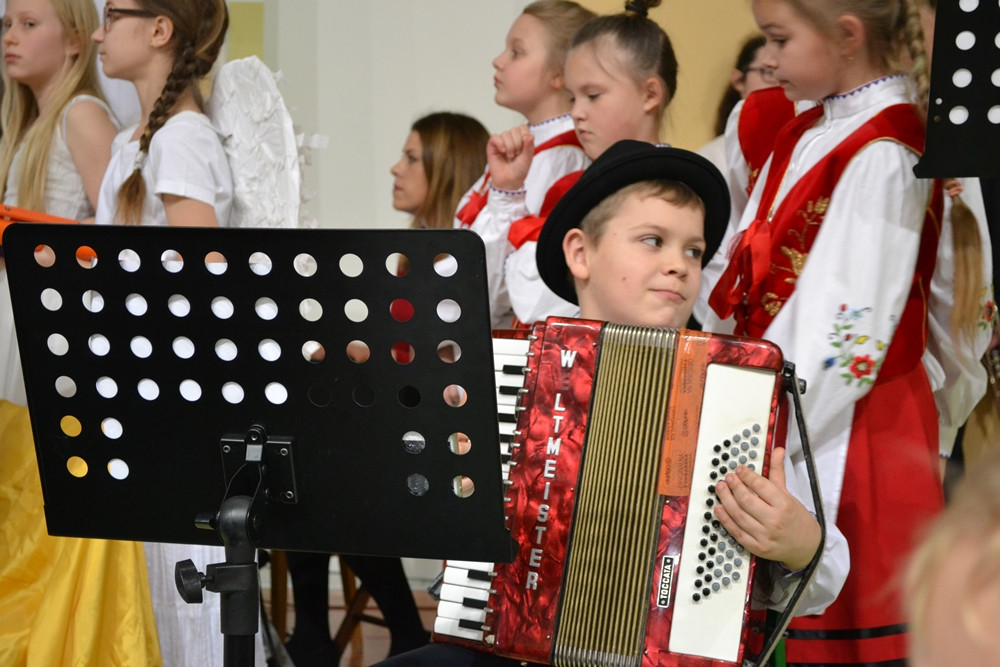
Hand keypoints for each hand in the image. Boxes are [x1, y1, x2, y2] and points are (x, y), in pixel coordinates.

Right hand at [487, 125, 534, 191]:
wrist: (509, 181)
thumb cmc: (519, 170)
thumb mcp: (527, 158)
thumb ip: (529, 146)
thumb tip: (531, 135)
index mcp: (522, 139)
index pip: (523, 127)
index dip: (524, 135)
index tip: (525, 148)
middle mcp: (512, 139)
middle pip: (514, 130)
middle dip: (517, 144)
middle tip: (517, 155)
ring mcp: (501, 141)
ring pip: (505, 134)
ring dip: (509, 147)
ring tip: (510, 157)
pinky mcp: (492, 146)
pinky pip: (495, 137)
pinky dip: (500, 144)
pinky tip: (503, 152)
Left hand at [713, 447, 820, 570]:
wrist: (807, 548)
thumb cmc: (797, 519)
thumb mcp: (789, 494)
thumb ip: (778, 472)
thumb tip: (777, 450)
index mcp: (784, 505)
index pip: (761, 486)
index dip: (746, 475)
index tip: (739, 469)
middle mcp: (774, 520)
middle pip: (746, 500)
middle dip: (734, 486)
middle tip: (727, 478)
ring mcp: (764, 536)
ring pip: (739, 515)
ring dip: (726, 500)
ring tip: (720, 489)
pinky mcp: (757, 548)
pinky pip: (736, 532)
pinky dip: (725, 520)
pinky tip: (719, 508)